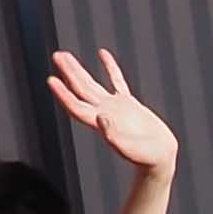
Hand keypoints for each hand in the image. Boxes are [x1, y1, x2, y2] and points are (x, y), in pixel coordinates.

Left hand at [47, 47, 174, 178]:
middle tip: (57, 56)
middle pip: (80, 90)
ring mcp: (115, 107)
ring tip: (66, 56)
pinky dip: (110, 68)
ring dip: (78, 70)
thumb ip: (114, 136)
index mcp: (101, 124)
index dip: (63, 94)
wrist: (160, 158)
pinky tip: (102, 54)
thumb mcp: (131, 149)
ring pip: (92, 84)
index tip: (52, 80)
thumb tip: (101, 118)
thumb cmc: (146, 158)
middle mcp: (104, 113)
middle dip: (68, 73)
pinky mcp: (129, 104)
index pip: (77, 106)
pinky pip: (116, 81)